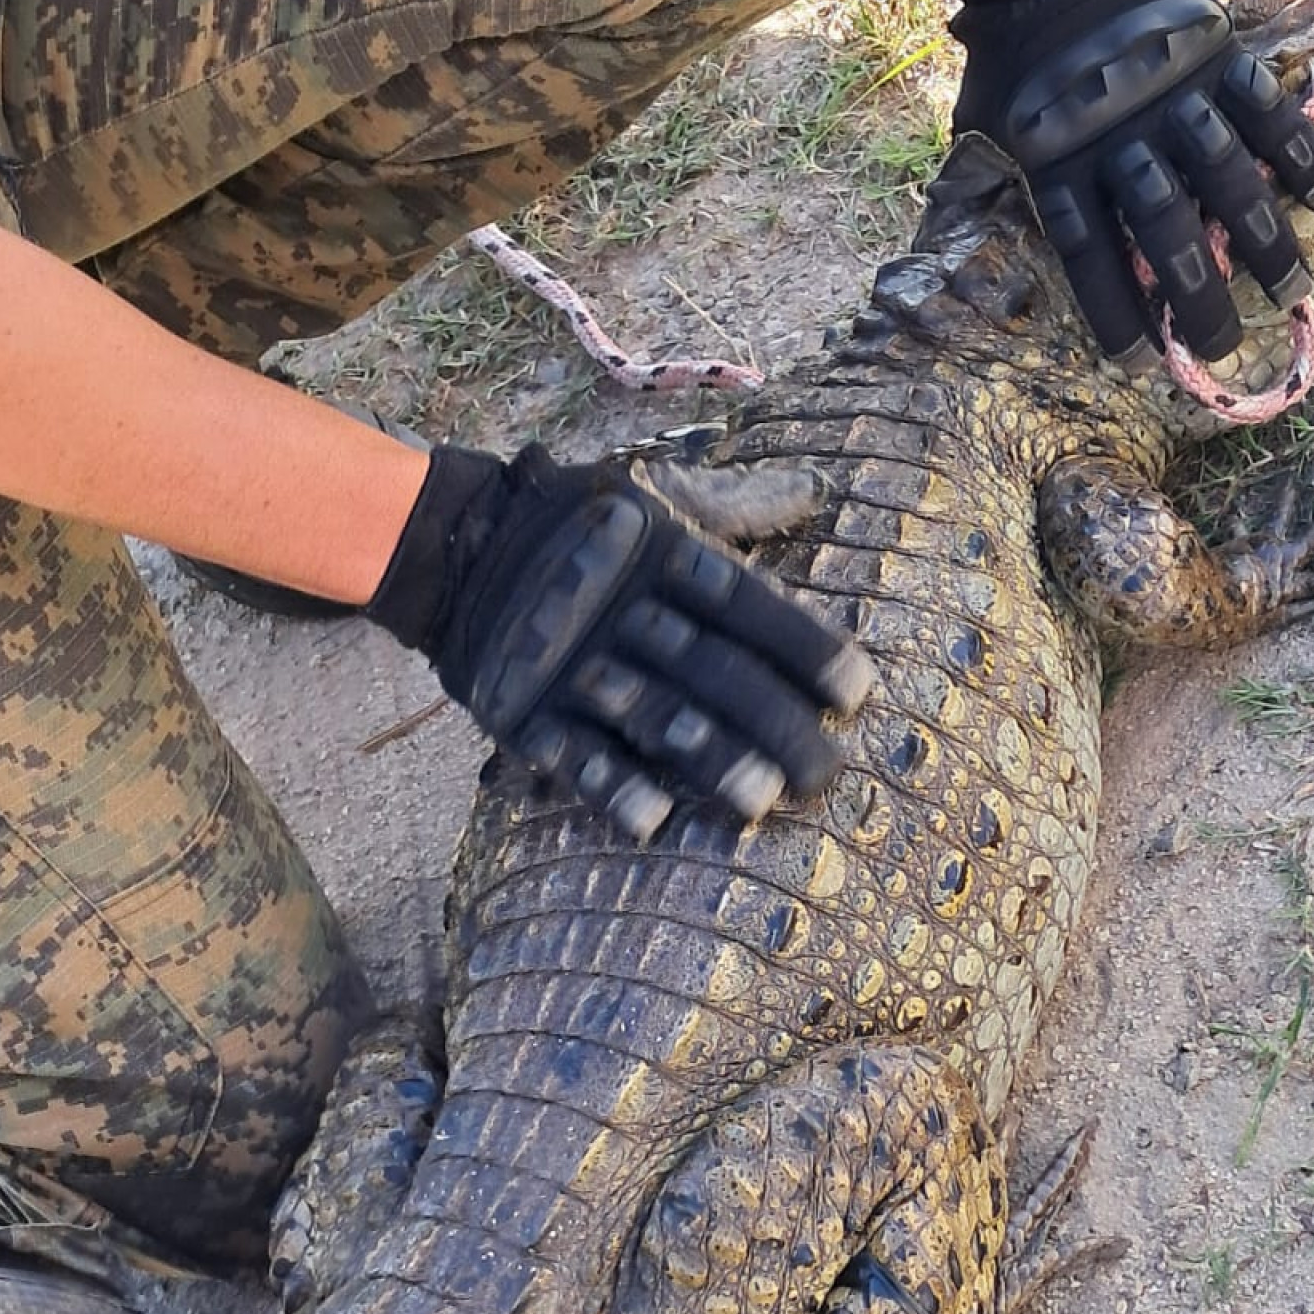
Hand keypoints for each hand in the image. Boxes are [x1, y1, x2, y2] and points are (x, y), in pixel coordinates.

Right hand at [366, 445, 871, 839]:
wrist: (457, 545)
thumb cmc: (584, 529)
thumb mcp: (658, 503)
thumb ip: (736, 507)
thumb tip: (813, 491)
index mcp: (665, 556)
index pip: (749, 606)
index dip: (804, 649)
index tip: (856, 694)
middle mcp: (625, 610)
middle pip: (713, 671)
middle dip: (775, 725)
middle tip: (827, 775)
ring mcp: (572, 661)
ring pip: (652, 714)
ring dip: (709, 759)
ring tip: (761, 802)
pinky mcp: (524, 708)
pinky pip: (571, 752)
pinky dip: (610, 786)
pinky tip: (653, 821)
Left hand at [948, 0, 1313, 368]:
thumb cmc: (1014, 50)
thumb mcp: (982, 124)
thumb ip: (998, 185)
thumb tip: (971, 256)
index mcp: (1060, 160)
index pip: (1090, 255)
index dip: (1114, 314)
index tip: (1138, 364)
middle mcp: (1123, 137)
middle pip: (1166, 234)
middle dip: (1199, 299)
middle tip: (1223, 348)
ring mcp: (1176, 97)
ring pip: (1228, 183)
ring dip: (1265, 242)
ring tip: (1291, 292)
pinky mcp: (1217, 56)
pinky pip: (1268, 112)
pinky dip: (1300, 153)